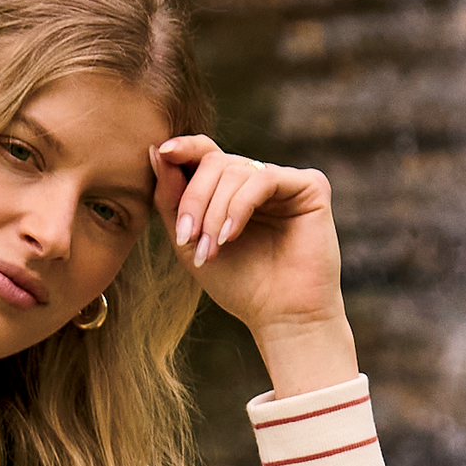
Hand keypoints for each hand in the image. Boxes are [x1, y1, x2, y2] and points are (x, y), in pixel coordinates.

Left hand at [151, 138, 357, 397]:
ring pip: (235, 171)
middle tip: (187, 238)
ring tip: (210, 251)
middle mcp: (258, 180)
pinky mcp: (310, 186)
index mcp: (232, 190)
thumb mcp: (190, 244)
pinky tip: (230, 236)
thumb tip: (156, 152)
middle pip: (215, 162)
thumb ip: (172, 201)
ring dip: (214, 212)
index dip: (184, 148)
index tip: (161, 153)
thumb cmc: (239, 285)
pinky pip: (263, 179)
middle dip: (193, 199)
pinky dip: (239, 207)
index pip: (206, 154)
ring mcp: (284, 182)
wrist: (282, 316)